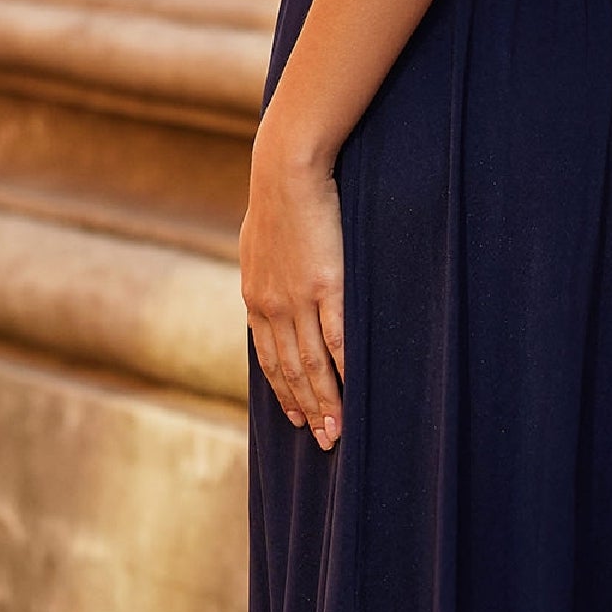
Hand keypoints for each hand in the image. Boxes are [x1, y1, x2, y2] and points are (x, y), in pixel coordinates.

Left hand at [239, 117, 344, 449]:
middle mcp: (272, 307)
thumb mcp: (257, 240)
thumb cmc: (277, 197)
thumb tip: (266, 274)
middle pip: (291, 370)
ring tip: (336, 431)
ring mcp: (298, 299)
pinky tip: (355, 389)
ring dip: (324, 401)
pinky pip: (337, 338)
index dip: (283, 390)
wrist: (285, 171)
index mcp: (256, 298)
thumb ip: (264, 267)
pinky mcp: (326, 285)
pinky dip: (345, 369)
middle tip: (322, 440)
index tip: (294, 416)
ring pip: (312, 364)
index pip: (270, 357)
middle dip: (306, 408)